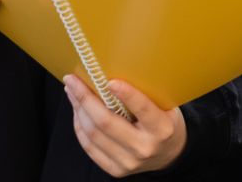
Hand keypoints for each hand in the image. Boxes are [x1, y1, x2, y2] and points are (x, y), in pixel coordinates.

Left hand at [64, 75, 187, 175]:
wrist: (169, 155)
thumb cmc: (164, 124)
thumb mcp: (166, 107)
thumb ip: (145, 95)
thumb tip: (113, 72)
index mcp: (162, 129)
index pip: (143, 109)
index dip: (127, 94)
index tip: (110, 81)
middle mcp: (144, 147)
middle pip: (106, 123)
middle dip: (85, 99)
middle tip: (73, 80)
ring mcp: (128, 161)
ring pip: (93, 134)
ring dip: (78, 110)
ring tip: (72, 92)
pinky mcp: (115, 170)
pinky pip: (90, 147)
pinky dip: (80, 126)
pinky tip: (77, 112)